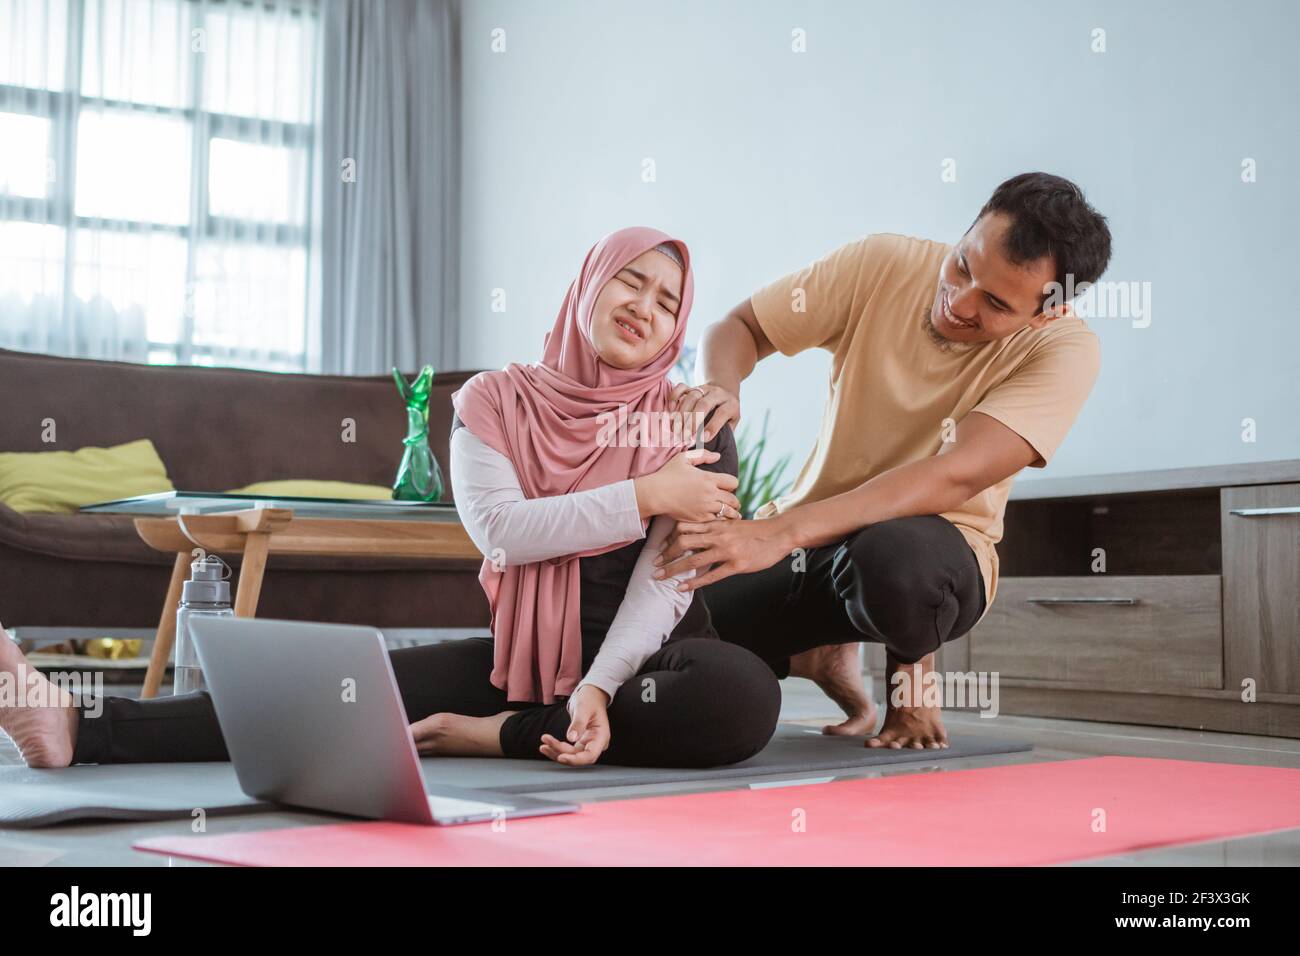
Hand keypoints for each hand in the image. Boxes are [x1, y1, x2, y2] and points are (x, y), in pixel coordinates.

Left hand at [541, 685, 610, 766]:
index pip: (590, 755)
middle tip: (546, 744)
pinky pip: (569, 750)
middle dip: (561, 752)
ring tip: (543, 746)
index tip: (561, 757)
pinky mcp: (581, 742)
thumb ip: (578, 723)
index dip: (576, 759)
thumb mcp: (583, 708)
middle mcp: (596, 743)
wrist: (591, 695)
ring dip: (557, 752)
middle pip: (578, 755)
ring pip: (572, 754)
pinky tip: (547, 746)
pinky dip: (557, 748)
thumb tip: (571, 738)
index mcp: (601, 736)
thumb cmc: (590, 699)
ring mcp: (588, 743)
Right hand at [633, 449, 741, 522]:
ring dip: (731, 512)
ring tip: (732, 513)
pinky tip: (719, 519)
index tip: (727, 486)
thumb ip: (702, 455)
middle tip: (733, 503)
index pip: (733, 482)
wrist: (655, 493)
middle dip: (734, 501)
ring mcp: (705, 507)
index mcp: (708, 478)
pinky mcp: (699, 518)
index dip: (732, 484)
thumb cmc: (667, 474)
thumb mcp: (683, 458)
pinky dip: (721, 520)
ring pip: (728, 512)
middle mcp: (710, 493)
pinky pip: (717, 521)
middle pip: (733, 499)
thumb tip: (718, 456)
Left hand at [653, 516, 793, 590]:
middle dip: (666, 554)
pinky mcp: (736, 565)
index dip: (669, 538)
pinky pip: (710, 576)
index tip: (661, 548)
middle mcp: (718, 535)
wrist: (779, 533)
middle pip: (683, 542)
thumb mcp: (733, 524)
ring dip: (674, 569)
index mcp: (716, 524)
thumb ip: (717, 528)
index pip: (685, 527)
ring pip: (693, 560)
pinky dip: (694, 583)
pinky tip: (682, 588)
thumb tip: (702, 535)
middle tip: (655, 564)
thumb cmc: (757, 530)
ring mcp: (726, 550)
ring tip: (660, 577)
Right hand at [667, 381, 739, 443]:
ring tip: (676, 429)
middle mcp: (717, 393)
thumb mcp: (732, 422)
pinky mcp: (693, 385)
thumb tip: (711, 448)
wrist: (725, 389)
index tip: (703, 439)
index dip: (712, 426)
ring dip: (682, 414)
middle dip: (693, 421)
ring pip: (691, 397)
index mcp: (730, 404)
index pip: (722, 413)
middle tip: (685, 435)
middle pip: (704, 404)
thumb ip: (724, 431)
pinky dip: (674, 397)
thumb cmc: (727, 412)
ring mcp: (704, 388)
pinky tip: (670, 411)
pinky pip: (681, 387)